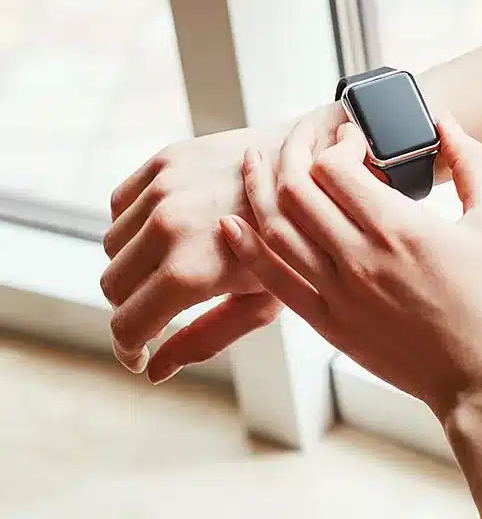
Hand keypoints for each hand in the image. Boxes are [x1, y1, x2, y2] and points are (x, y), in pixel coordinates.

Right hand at [101, 102, 345, 382]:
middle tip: (157, 315)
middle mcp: (168, 226)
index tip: (141, 355)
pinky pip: (120, 204)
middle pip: (112, 286)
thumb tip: (154, 372)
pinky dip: (131, 224)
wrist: (320, 168)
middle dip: (130, 309)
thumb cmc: (303, 242)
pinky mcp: (166, 159)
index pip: (127, 325)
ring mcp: (165, 188)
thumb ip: (206, 337)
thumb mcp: (263, 301)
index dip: (130, 349)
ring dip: (129, 265)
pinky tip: (162, 234)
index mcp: (190, 269)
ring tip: (165, 271)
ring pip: (111, 245)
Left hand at [219, 114, 481, 420]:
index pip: (334, 166)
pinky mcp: (328, 322)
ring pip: (274, 229)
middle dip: (292, 150)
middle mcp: (359, 258)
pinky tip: (232, 222)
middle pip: (295, 189)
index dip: (336, 140)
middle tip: (303, 136)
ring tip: (255, 161)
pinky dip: (245, 247)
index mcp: (400, 228)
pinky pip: (271, 280)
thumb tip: (446, 119)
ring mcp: (338, 294)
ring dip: (257, 188)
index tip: (352, 137)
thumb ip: (472, 163)